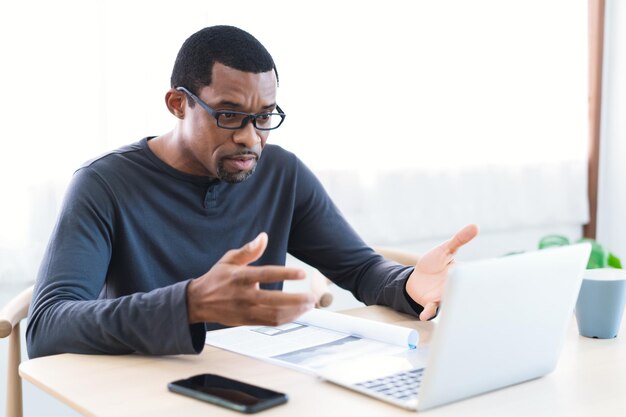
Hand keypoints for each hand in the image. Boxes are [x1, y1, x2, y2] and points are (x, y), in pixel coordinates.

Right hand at [186, 232, 314, 325]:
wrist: (198, 302)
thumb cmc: (217, 278)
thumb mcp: (229, 259)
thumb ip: (248, 250)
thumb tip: (263, 237)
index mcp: (240, 277)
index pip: (266, 274)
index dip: (285, 274)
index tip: (302, 273)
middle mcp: (243, 295)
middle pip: (273, 300)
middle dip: (296, 300)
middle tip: (312, 297)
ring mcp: (245, 310)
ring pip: (274, 314)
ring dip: (295, 311)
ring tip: (309, 305)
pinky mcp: (247, 321)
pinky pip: (270, 322)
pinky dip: (287, 318)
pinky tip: (298, 312)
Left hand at [406, 224, 478, 320]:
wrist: (415, 279)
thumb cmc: (432, 264)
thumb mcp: (445, 249)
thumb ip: (459, 240)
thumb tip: (475, 226)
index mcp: (460, 274)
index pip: (473, 275)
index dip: (483, 276)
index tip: (496, 276)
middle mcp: (454, 287)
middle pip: (464, 291)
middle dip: (470, 293)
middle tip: (479, 296)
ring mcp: (442, 296)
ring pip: (449, 300)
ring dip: (449, 302)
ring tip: (450, 303)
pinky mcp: (430, 302)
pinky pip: (431, 309)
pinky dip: (428, 312)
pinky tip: (425, 315)